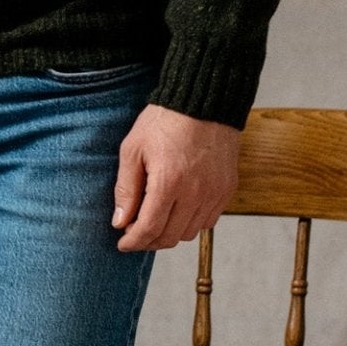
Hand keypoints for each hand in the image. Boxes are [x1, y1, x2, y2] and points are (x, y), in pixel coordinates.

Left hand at [112, 104, 240, 250]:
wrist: (204, 102)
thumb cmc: (164, 121)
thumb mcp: (133, 150)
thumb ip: (126, 189)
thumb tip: (120, 222)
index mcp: (168, 183)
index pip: (149, 229)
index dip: (132, 242)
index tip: (122, 243)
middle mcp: (195, 193)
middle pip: (170, 237)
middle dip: (148, 241)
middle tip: (134, 232)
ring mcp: (214, 193)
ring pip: (189, 233)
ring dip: (169, 233)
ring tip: (155, 220)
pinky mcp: (226, 190)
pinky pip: (208, 221)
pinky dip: (190, 223)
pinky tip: (177, 210)